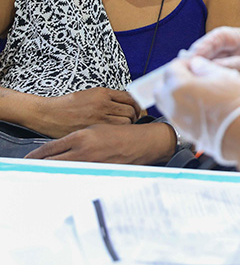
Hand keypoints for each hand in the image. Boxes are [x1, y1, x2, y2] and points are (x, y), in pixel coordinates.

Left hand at [25, 122, 174, 164]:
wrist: (141, 143)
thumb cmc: (120, 133)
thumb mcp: (95, 129)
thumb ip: (76, 138)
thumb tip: (58, 149)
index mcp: (80, 137)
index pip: (49, 149)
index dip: (35, 156)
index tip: (28, 160)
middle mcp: (82, 152)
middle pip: (51, 164)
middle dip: (39, 167)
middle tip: (32, 169)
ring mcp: (88, 165)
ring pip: (61, 173)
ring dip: (52, 174)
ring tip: (45, 175)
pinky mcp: (96, 174)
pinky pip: (76, 178)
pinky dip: (68, 179)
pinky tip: (65, 180)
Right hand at [36, 88, 140, 137]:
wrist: (48, 114)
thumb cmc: (69, 105)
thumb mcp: (90, 95)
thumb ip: (108, 99)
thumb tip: (127, 105)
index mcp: (103, 92)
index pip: (130, 97)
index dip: (138, 105)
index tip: (139, 111)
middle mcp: (103, 102)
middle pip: (130, 110)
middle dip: (135, 116)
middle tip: (134, 122)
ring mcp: (98, 116)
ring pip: (125, 121)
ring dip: (128, 125)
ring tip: (124, 129)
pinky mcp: (93, 128)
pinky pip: (114, 130)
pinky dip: (119, 132)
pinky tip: (116, 134)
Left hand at [155, 57, 239, 164]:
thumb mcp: (226, 75)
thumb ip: (205, 67)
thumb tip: (196, 64)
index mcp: (180, 86)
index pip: (172, 67)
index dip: (185, 63)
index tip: (196, 64)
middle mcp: (174, 105)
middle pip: (162, 87)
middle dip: (175, 79)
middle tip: (194, 76)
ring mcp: (179, 122)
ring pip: (168, 103)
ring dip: (178, 94)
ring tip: (199, 91)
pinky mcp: (186, 134)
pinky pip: (178, 116)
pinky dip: (184, 108)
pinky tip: (203, 106)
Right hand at [186, 27, 239, 127]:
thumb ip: (238, 66)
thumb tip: (208, 66)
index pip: (220, 37)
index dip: (204, 45)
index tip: (190, 57)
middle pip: (212, 52)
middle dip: (197, 60)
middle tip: (183, 71)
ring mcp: (238, 69)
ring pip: (213, 68)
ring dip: (201, 74)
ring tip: (188, 83)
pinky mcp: (237, 86)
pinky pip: (218, 83)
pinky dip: (208, 87)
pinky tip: (199, 94)